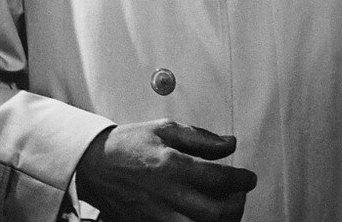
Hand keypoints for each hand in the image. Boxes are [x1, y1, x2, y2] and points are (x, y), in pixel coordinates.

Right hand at [76, 119, 256, 221]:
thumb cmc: (128, 144)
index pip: (219, 178)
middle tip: (239, 194)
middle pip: (216, 213)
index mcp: (171, 166)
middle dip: (236, 205)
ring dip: (219, 220)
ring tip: (223, 207)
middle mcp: (166, 194)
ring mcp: (156, 216)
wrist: (92, 165)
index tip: (249, 178)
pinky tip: (201, 215)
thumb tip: (230, 144)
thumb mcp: (165, 128)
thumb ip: (201, 138)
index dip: (242, 179)